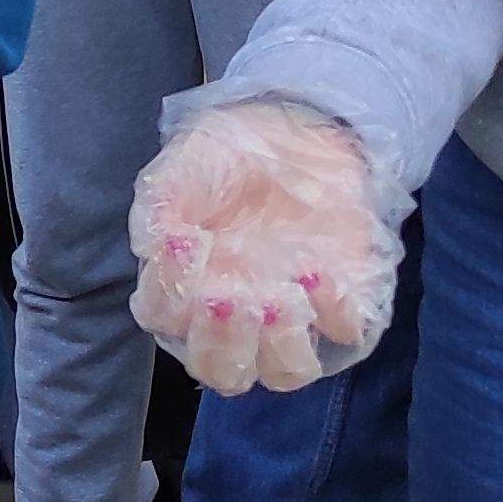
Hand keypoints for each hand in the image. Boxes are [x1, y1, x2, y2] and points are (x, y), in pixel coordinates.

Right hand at [131, 101, 398, 391]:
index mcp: (185, 289)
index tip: (186, 240)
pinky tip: (320, 270)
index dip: (169, 293)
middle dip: (225, 344)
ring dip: (281, 343)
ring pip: (285, 372)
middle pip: (223, 372)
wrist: (292, 129)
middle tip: (234, 297)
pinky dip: (334, 312)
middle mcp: (235, 317)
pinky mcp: (339, 301)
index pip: (163, 318)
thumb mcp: (179, 168)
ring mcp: (289, 315)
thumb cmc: (224, 156)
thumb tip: (158, 249)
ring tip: (282, 295)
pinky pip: (345, 334)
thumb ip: (157, 209)